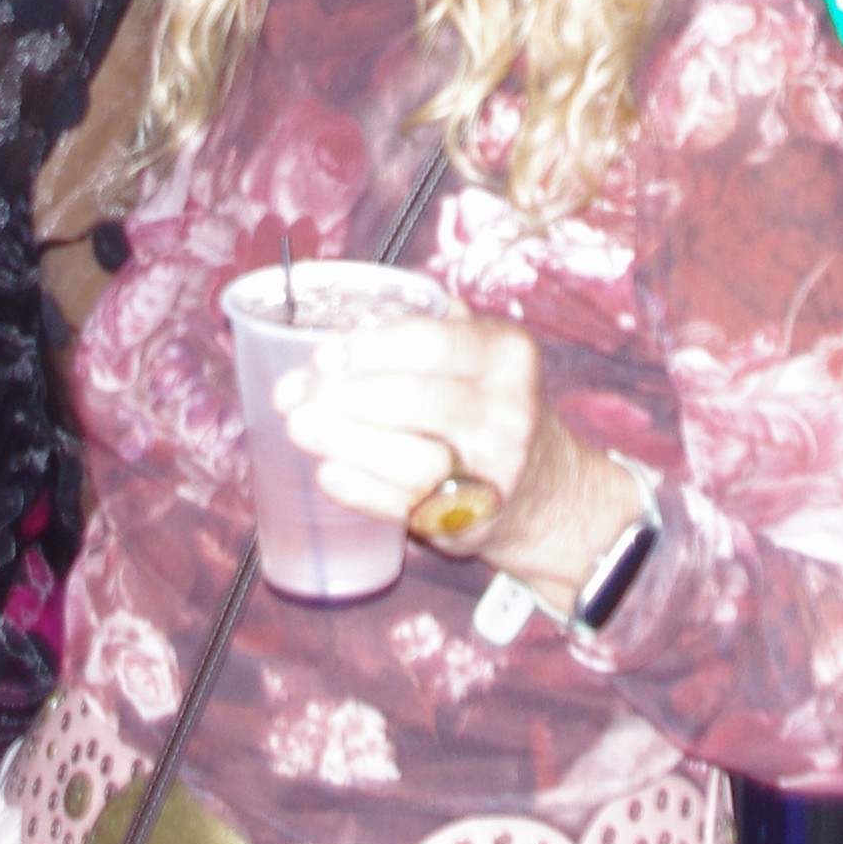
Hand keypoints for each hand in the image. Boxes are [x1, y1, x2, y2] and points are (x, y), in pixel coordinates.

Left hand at [273, 313, 645, 616]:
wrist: (545, 490)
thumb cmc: (487, 404)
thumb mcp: (480, 350)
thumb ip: (425, 323)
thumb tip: (334, 322)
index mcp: (506, 354)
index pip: (432, 342)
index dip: (369, 348)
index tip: (323, 354)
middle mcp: (508, 412)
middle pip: (416, 400)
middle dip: (344, 395)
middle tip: (297, 393)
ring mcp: (495, 471)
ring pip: (414, 459)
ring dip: (346, 442)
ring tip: (300, 427)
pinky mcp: (474, 520)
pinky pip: (409, 507)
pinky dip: (361, 490)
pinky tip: (326, 472)